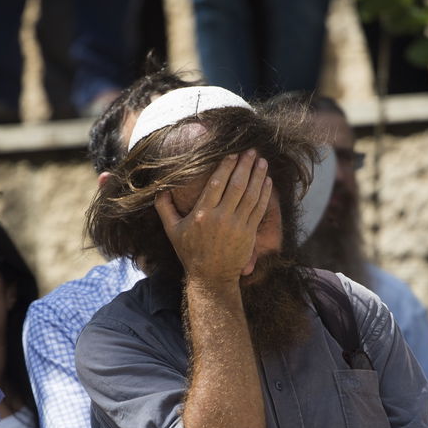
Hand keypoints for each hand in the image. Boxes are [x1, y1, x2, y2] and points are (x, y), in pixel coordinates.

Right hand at [153, 150, 271, 284]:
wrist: (211, 277)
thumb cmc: (190, 252)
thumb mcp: (172, 231)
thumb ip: (164, 208)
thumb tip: (160, 189)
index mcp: (202, 214)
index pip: (217, 184)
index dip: (226, 167)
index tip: (233, 153)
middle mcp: (221, 218)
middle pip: (237, 185)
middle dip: (245, 166)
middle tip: (251, 151)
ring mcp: (238, 225)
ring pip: (251, 195)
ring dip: (258, 176)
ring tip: (262, 161)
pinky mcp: (249, 233)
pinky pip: (259, 209)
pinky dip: (264, 193)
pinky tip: (267, 181)